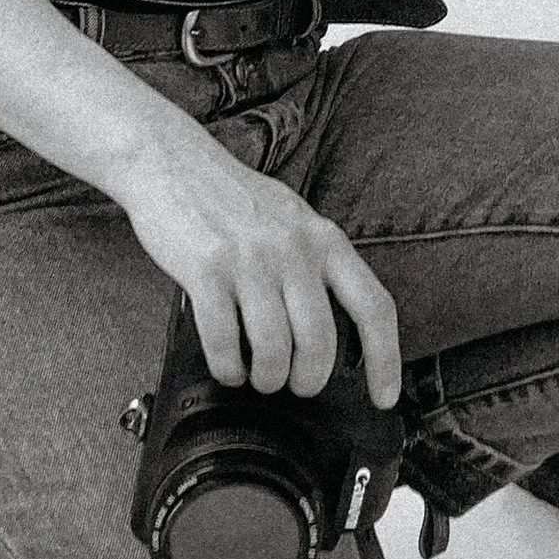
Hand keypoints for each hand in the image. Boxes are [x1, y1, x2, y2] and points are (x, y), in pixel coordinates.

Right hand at [107, 120, 402, 410]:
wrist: (171, 162)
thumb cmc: (233, 198)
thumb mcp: (293, 221)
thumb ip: (316, 264)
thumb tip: (331, 332)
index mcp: (325, 239)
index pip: (374, 307)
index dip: (386, 360)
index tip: (385, 397)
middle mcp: (294, 249)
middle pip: (320, 342)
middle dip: (307, 380)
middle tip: (293, 384)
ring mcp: (250, 259)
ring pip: (273, 349)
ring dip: (265, 378)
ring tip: (257, 376)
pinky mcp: (206, 270)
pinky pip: (224, 343)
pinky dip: (227, 367)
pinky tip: (227, 365)